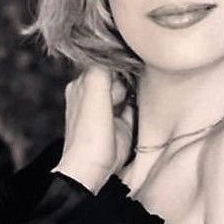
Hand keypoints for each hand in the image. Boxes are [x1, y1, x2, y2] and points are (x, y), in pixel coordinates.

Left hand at [52, 66, 132, 193]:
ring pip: (129, 91)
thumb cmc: (89, 132)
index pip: (104, 63)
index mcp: (83, 85)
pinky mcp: (123, 125)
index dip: (118, 63)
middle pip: (119, 77)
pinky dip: (140, 107)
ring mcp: (110, 111)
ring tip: (135, 97)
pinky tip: (140, 108)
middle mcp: (95, 96)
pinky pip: (136, 108)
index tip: (129, 65)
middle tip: (128, 88)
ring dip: (136, 92)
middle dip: (128, 79)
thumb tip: (116, 54)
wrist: (93, 168)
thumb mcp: (93, 89)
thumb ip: (102, 67)